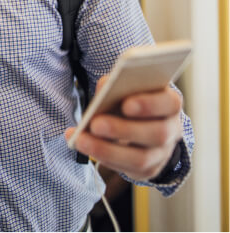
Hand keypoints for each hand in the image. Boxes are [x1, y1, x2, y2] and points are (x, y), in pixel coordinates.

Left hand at [65, 76, 182, 180]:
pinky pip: (129, 169)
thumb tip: (104, 87)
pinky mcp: (149, 170)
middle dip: (123, 130)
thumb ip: (115, 84)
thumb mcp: (124, 87)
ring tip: (82, 140)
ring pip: (142, 158)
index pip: (169, 103)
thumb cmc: (129, 98)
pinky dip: (104, 158)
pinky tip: (85, 147)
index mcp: (169, 103)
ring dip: (108, 150)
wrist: (138, 122)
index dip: (149, 104)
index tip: (125, 105)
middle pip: (157, 134)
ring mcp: (163, 153)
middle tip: (95, 124)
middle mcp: (171, 129)